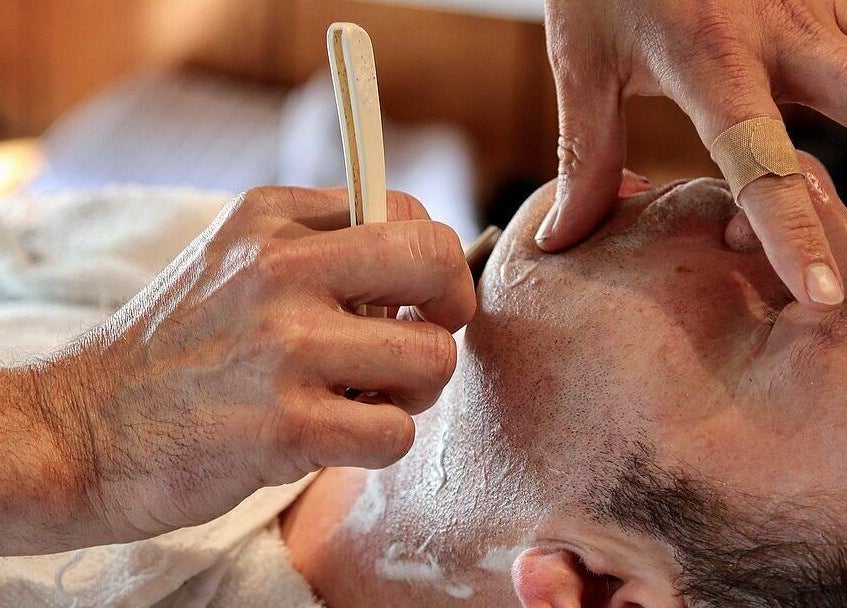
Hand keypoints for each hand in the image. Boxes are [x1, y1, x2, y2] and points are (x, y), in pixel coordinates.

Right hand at [11, 187, 474, 552]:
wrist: (82, 429)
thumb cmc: (173, 350)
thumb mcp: (232, 261)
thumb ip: (321, 249)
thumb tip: (422, 273)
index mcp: (272, 218)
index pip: (409, 213)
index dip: (434, 265)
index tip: (417, 303)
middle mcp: (279, 268)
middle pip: (437, 261)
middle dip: (448, 313)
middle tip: (413, 346)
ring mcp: (283, 346)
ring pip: (431, 358)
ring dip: (412, 391)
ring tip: (360, 399)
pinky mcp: (285, 425)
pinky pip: (395, 432)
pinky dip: (379, 442)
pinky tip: (332, 437)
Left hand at [538, 0, 846, 308]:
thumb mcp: (585, 66)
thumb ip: (587, 157)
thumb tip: (564, 240)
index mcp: (713, 63)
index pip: (761, 165)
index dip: (794, 233)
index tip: (824, 295)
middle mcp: (784, 33)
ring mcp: (818, 5)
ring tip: (832, 204)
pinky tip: (825, 111)